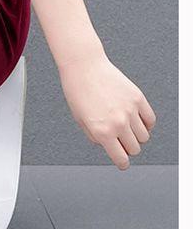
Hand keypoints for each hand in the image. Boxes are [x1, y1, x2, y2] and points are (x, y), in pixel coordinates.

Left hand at [58, 49, 155, 168]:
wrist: (83, 66)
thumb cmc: (78, 91)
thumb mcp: (80, 120)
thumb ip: (96, 137)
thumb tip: (112, 147)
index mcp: (102, 132)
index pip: (121, 159)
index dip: (122, 163)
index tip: (122, 161)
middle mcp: (118, 123)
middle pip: (134, 149)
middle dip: (127, 147)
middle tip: (119, 138)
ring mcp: (130, 110)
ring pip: (144, 137)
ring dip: (136, 136)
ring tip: (126, 126)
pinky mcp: (137, 98)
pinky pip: (150, 120)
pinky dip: (146, 123)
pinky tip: (136, 119)